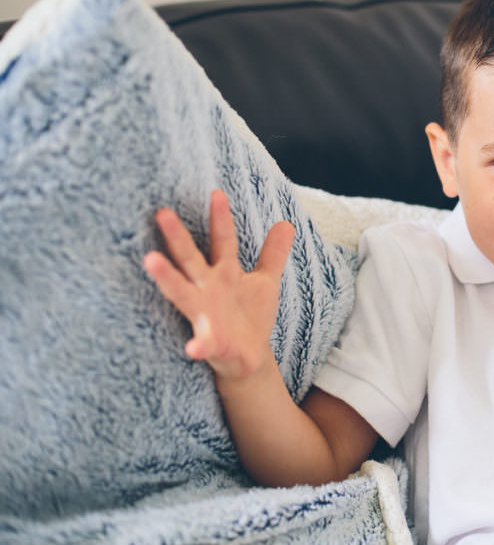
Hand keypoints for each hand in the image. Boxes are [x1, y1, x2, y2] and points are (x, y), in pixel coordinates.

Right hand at [143, 189, 294, 381]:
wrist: (247, 358)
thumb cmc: (249, 315)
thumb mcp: (264, 282)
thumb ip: (272, 254)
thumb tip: (287, 223)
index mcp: (223, 273)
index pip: (222, 240)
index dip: (221, 218)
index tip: (217, 192)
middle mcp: (207, 289)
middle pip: (190, 258)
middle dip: (177, 237)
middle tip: (162, 212)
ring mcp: (204, 315)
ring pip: (181, 293)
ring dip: (167, 277)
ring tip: (150, 260)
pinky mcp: (210, 342)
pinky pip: (202, 343)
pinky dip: (198, 345)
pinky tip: (193, 347)